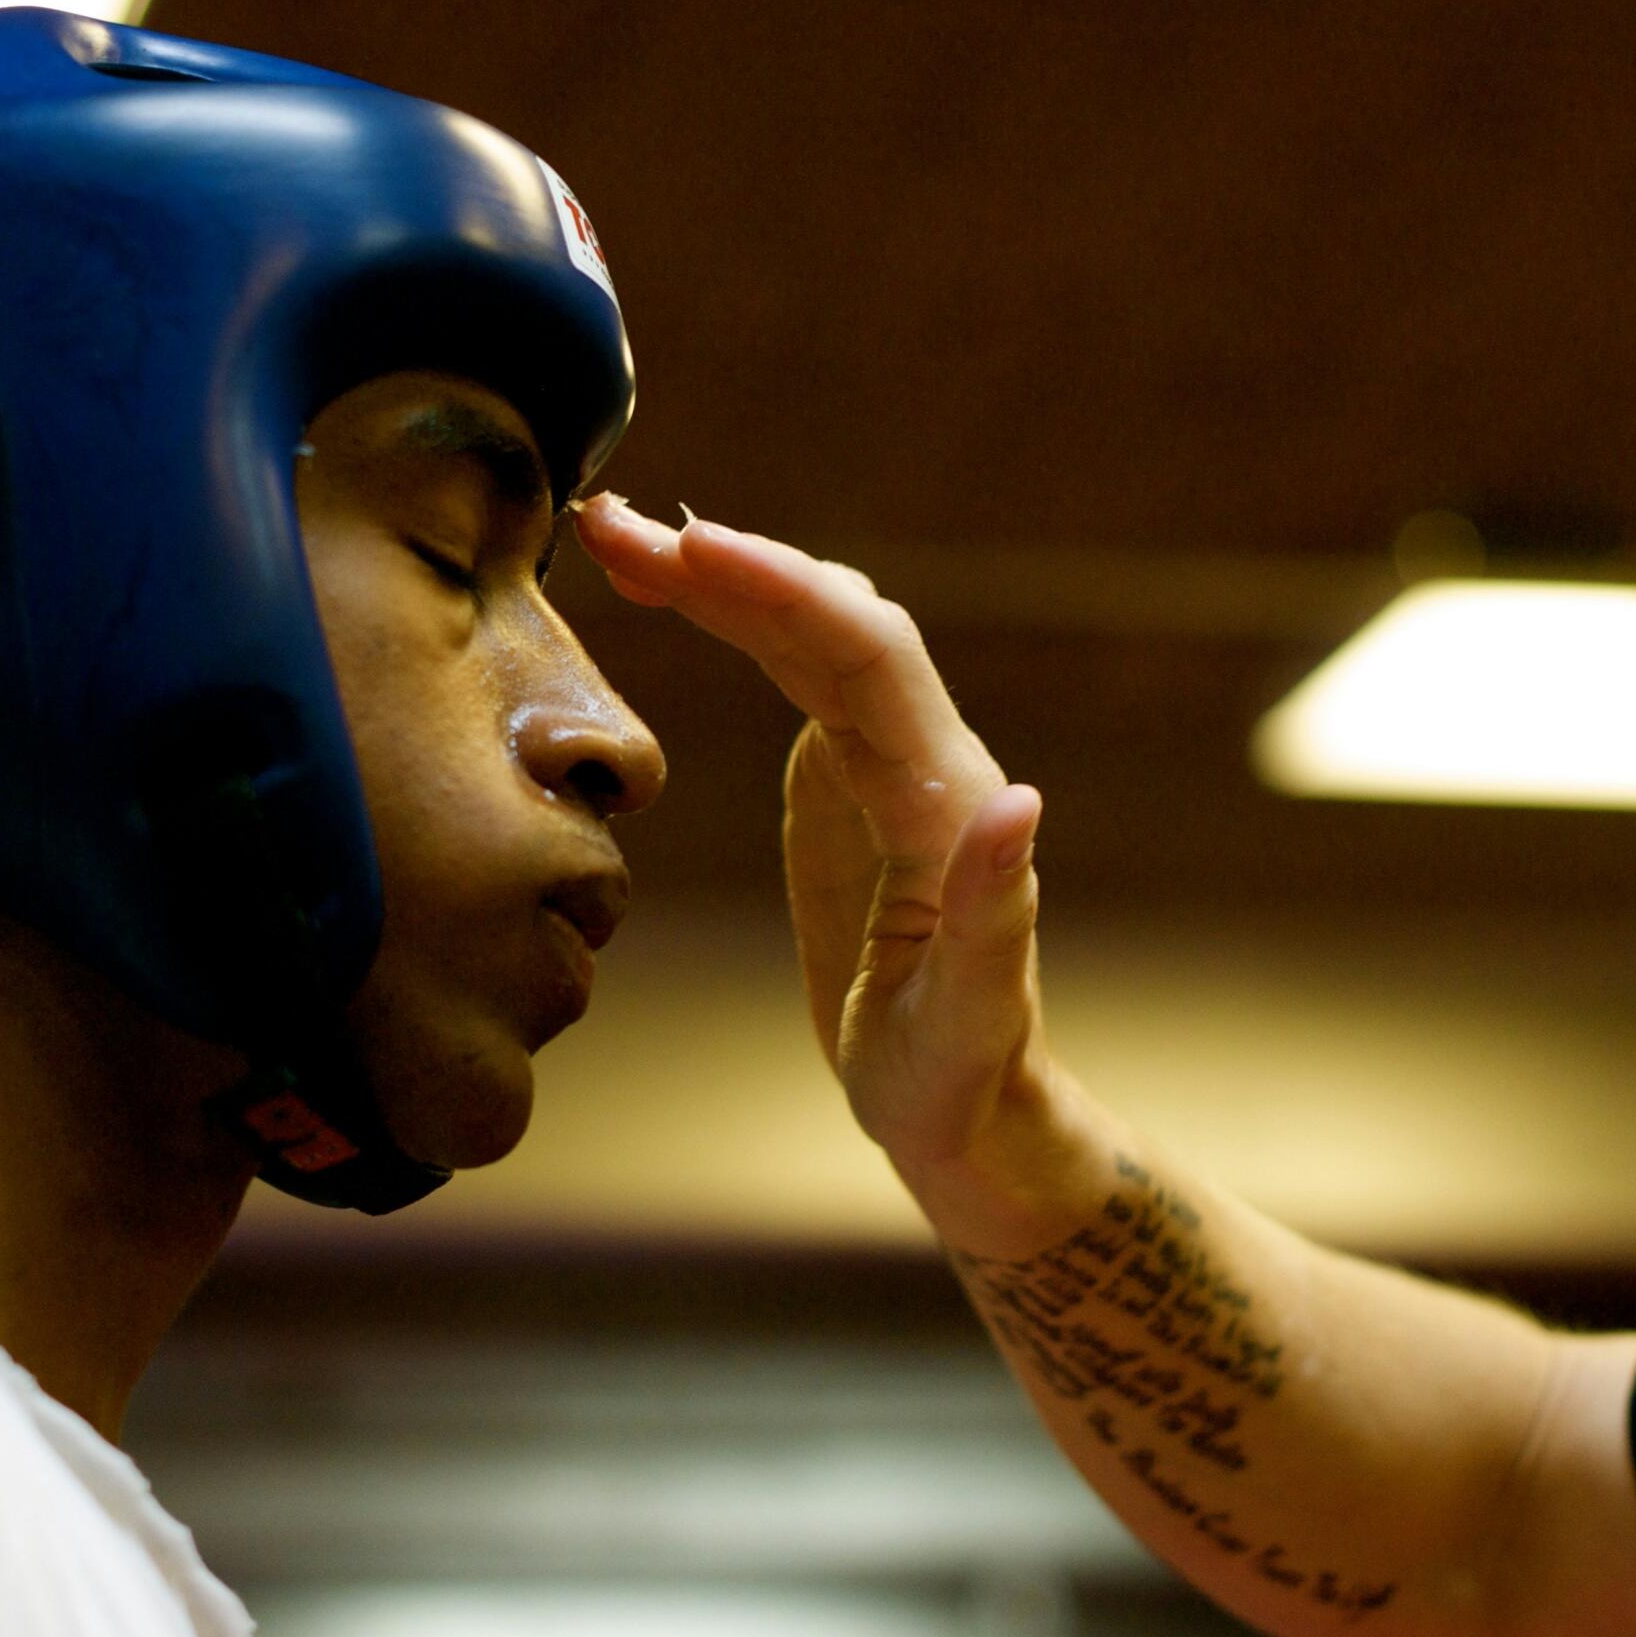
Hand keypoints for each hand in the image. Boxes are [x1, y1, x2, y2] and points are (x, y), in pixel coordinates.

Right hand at [573, 495, 1049, 1174]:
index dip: (781, 592)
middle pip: (828, 620)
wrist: (965, 1109)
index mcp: (944, 800)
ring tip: (618, 538)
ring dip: (720, 577)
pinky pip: (789, 665)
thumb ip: (996, 916)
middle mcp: (921, 758)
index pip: (865, 657)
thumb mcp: (970, 1021)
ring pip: (805, 632)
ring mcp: (881, 760)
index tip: (692, 548)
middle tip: (614, 527)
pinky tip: (668, 589)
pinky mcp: (844, 776)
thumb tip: (1020, 800)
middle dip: (729, 563)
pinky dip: (727, 618)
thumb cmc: (962, 1080)